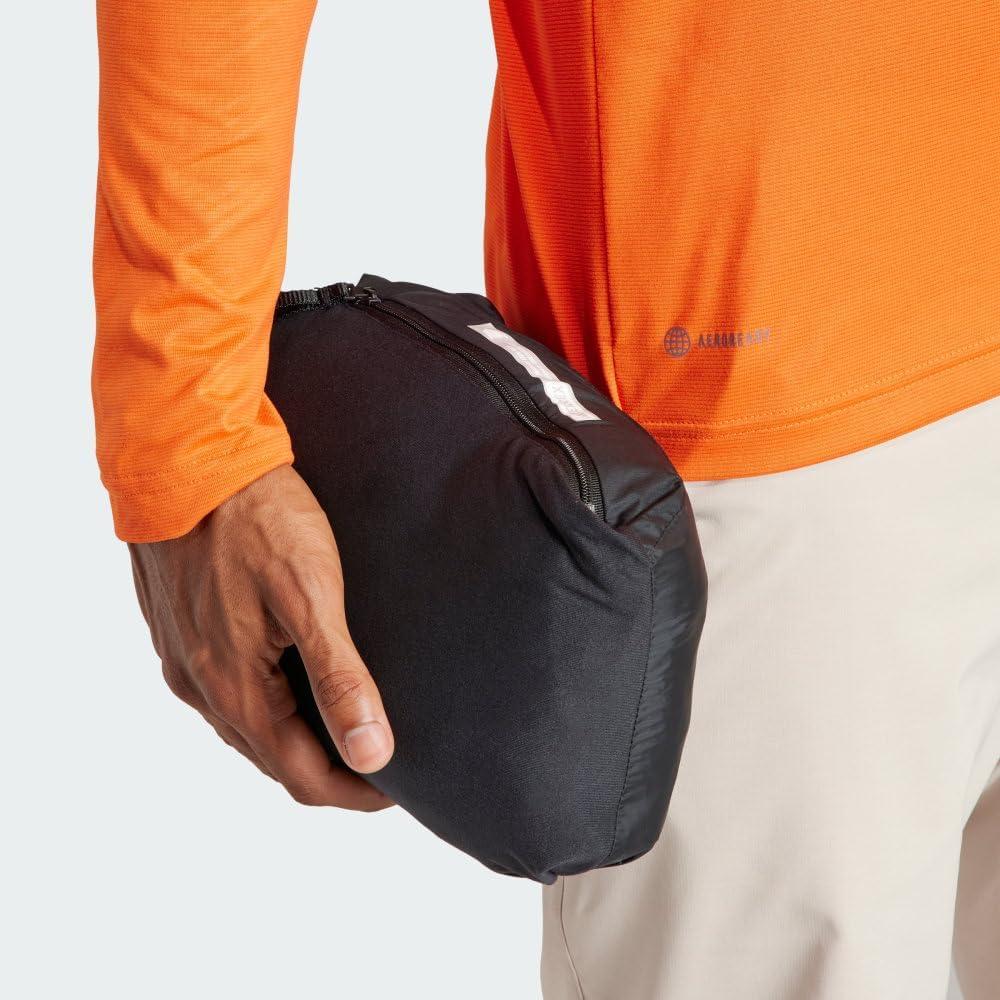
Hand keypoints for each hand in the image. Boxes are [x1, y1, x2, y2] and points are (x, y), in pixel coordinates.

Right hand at [129, 464, 393, 809]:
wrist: (185, 456)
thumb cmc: (254, 519)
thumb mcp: (311, 595)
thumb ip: (340, 676)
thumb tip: (372, 752)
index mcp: (235, 689)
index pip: (302, 776)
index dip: (354, 793)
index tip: (399, 787)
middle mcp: (200, 686)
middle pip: (273, 759)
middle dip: (330, 769)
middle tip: (382, 760)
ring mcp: (184, 659)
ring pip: (247, 728)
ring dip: (297, 739)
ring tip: (347, 724)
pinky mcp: (180, 631)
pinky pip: (227, 692)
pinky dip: (268, 706)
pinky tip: (295, 683)